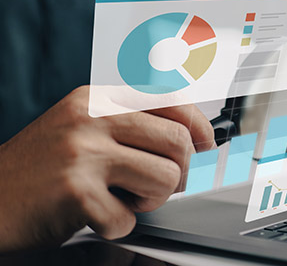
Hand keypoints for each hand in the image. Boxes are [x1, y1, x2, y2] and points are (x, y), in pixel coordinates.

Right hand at [0, 86, 214, 251]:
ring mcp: (82, 153)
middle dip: (179, 172)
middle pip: (178, 142)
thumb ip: (131, 125)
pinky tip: (94, 216)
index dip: (199, 124)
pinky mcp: (75, 191)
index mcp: (96, 99)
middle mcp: (90, 119)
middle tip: (157, 185)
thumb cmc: (40, 168)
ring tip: (123, 199)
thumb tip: (194, 137)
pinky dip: (117, 225)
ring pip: (166, 178)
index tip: (207, 143)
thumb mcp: (82, 128)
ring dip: (152, 200)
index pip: (170, 99)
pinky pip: (128, 219)